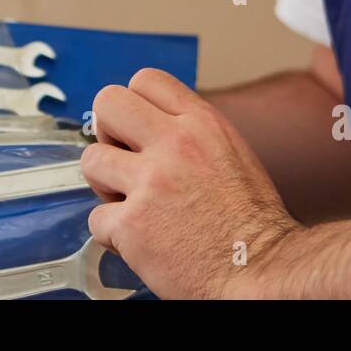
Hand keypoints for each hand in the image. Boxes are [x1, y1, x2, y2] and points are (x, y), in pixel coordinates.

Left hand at [81, 68, 301, 298]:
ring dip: (105, 184)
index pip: (146, 80)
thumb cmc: (251, 221)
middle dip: (107, 131)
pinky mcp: (132, 224)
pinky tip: (138, 239)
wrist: (259, 270)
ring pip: (90, 160)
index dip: (134, 104)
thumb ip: (191, 132)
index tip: (135, 129)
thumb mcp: (230, 152)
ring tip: (130, 202)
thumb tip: (152, 125)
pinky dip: (112, 233)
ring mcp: (150, 183)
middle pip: (107, 102)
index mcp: (202, 123)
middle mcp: (175, 144)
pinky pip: (96, 219)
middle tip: (121, 158)